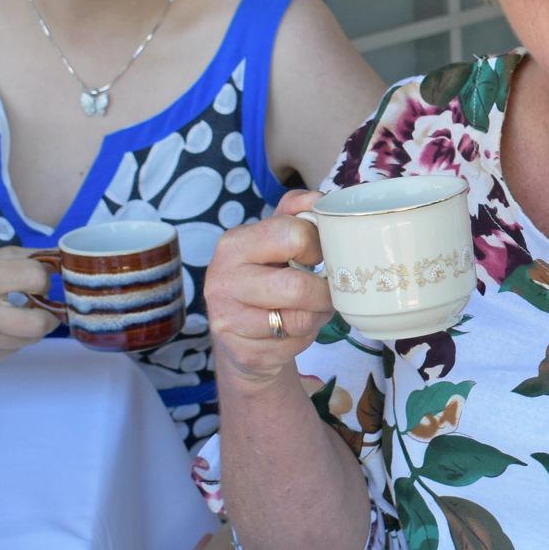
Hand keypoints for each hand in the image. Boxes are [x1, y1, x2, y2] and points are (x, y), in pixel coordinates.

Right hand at [0, 246, 59, 364]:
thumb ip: (28, 258)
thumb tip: (67, 261)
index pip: (35, 278)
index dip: (43, 279)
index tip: (37, 281)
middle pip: (38, 323)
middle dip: (48, 315)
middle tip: (41, 307)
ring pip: (31, 340)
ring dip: (32, 327)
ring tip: (18, 315)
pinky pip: (15, 350)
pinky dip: (16, 339)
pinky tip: (0, 328)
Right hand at [209, 191, 333, 389]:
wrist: (241, 338)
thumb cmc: (265, 282)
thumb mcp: (274, 243)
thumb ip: (295, 214)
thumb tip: (320, 198)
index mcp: (234, 244)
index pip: (293, 235)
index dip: (319, 246)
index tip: (321, 255)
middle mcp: (223, 279)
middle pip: (297, 286)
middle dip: (324, 291)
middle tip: (325, 290)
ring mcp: (228, 318)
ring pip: (299, 319)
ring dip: (316, 316)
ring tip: (309, 309)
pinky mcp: (242, 351)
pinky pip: (293, 343)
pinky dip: (304, 338)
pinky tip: (292, 330)